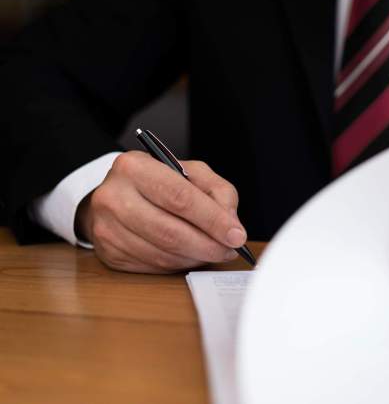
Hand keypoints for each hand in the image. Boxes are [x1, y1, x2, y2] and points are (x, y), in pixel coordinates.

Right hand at [76, 151, 246, 273]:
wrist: (117, 194)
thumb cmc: (159, 182)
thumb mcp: (191, 173)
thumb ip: (218, 192)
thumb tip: (231, 224)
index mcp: (134, 167)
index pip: (179, 198)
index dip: (212, 220)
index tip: (236, 235)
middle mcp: (113, 197)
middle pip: (169, 231)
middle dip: (208, 245)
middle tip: (230, 250)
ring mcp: (106, 228)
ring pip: (162, 254)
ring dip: (196, 258)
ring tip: (214, 251)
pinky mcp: (109, 253)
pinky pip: (153, 266)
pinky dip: (179, 264)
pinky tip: (190, 255)